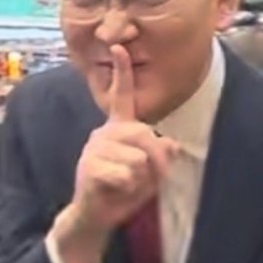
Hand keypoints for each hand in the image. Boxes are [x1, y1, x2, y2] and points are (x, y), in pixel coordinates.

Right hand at [51, 45, 177, 262]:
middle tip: (147, 178)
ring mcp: (95, 148)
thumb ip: (164, 155)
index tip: (120, 46)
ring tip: (126, 184)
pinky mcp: (90, 166)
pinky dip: (129, 188)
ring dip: (141, 179)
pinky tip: (115, 190)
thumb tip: (172, 146)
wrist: (97, 215)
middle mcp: (105, 132)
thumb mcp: (152, 172)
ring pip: (139, 159)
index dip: (122, 72)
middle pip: (145, 134)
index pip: (122, 96)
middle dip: (157, 160)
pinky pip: (126, 174)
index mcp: (119, 128)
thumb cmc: (125, 190)